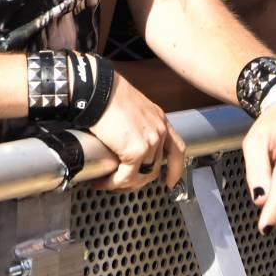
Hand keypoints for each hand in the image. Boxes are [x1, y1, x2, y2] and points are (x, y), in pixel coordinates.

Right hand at [89, 73, 186, 191]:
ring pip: (142, 175)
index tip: (170, 181)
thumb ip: (137, 125)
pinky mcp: (135, 150)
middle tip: (124, 184)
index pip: (176, 148)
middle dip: (140, 180)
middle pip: (157, 166)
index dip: (175, 168)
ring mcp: (150, 141)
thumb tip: (126, 142)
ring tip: (109, 182)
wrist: (98, 90)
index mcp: (159, 119)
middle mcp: (159, 130)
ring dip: (125, 183)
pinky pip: (126, 175)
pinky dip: (114, 182)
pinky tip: (104, 181)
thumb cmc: (108, 94)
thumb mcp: (132, 108)